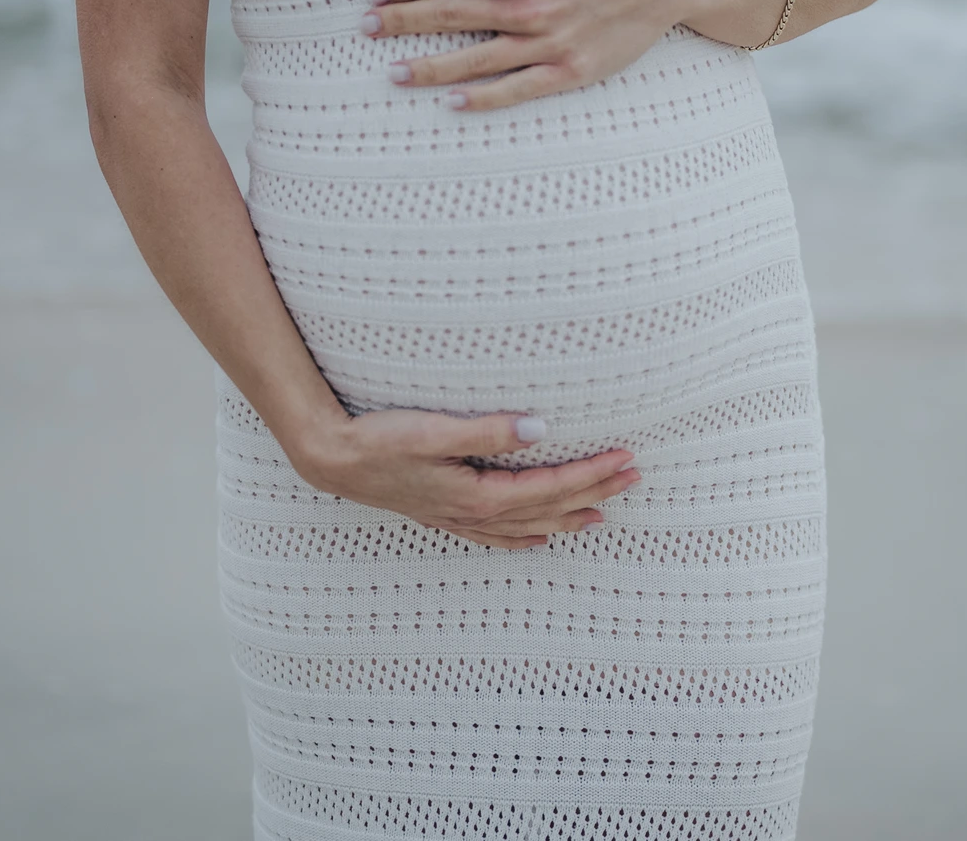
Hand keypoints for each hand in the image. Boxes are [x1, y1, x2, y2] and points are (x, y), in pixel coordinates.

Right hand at [294, 409, 640, 549]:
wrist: (332, 460)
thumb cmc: (379, 440)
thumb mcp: (433, 430)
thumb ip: (487, 431)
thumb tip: (540, 428)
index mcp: (478, 495)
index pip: (549, 486)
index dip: (590, 474)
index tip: (625, 459)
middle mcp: (474, 515)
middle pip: (548, 508)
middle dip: (594, 493)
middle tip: (634, 478)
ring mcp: (460, 520)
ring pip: (528, 526)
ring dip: (568, 518)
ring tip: (603, 513)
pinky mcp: (446, 515)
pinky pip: (499, 535)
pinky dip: (526, 537)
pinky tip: (539, 538)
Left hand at [363, 0, 700, 111]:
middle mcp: (528, 7)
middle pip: (450, 16)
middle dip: (402, 22)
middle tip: (366, 30)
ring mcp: (548, 43)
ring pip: (475, 59)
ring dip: (429, 67)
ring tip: (394, 74)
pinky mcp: (568, 71)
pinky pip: (517, 89)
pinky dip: (482, 98)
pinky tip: (452, 103)